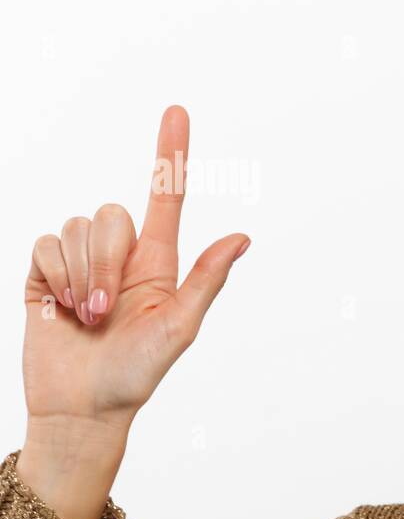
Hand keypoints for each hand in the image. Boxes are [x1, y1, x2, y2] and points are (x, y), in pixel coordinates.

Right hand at [18, 106, 248, 518]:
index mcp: (158, 264)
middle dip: (105, 262)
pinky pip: (44, 245)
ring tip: (87, 318)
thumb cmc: (136, 375)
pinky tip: (60, 309)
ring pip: (75, 227)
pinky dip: (53, 277)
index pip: (166, 197)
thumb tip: (243, 237)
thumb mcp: (179, 329)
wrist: (80, 407)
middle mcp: (120, 256)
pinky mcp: (44, 273)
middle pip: (111, 214)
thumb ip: (205, 280)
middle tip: (106, 312)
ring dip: (80, 277)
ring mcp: (80, 263)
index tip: (177, 111)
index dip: (170, 154)